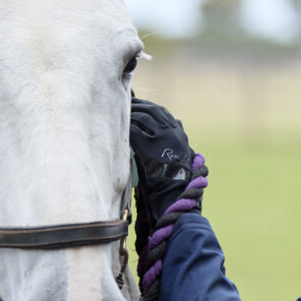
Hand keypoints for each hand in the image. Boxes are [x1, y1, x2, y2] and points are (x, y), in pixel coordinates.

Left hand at [129, 97, 203, 229]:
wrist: (174, 196)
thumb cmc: (174, 179)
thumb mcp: (181, 155)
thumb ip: (177, 139)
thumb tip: (178, 121)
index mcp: (180, 135)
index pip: (162, 112)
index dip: (147, 106)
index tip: (136, 104)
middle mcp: (174, 134)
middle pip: (152, 111)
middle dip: (137, 105)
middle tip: (124, 103)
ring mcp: (163, 139)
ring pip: (143, 117)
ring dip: (130, 113)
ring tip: (119, 113)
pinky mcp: (150, 147)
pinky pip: (135, 130)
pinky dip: (126, 126)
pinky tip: (119, 126)